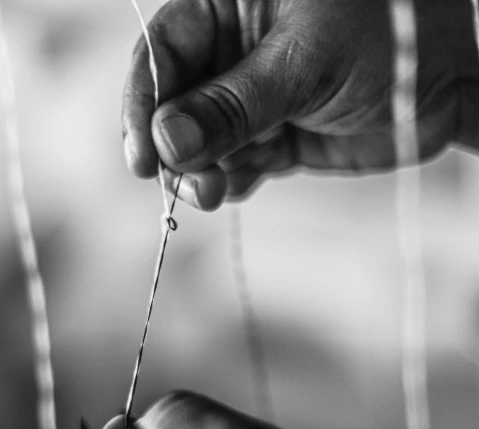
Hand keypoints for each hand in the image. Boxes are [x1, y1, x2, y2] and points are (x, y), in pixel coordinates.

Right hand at [122, 0, 478, 209]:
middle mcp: (234, 51)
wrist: (449, 81)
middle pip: (175, 105)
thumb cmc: (387, 36)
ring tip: (214, 192)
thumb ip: (233, 105)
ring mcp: (253, 98)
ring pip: (202, 144)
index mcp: (229, 4)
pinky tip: (233, 188)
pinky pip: (235, 166)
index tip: (142, 155)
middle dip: (176, 149)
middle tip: (192, 184)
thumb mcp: (302, 62)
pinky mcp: (276, 139)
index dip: (143, 102)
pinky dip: (230, 182)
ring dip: (201, 174)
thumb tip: (168, 143)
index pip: (165, 50)